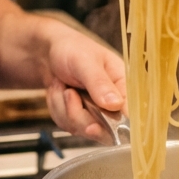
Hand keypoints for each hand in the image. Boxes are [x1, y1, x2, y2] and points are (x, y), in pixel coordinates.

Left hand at [42, 22, 126, 142]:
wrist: (48, 53)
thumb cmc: (73, 49)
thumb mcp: (85, 62)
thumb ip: (99, 82)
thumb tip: (116, 104)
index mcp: (123, 85)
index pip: (129, 114)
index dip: (116, 126)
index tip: (94, 126)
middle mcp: (113, 104)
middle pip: (103, 130)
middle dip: (78, 113)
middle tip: (69, 93)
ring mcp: (96, 114)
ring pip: (81, 128)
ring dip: (64, 107)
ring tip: (63, 85)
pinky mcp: (80, 119)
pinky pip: (67, 126)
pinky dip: (57, 108)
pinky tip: (59, 92)